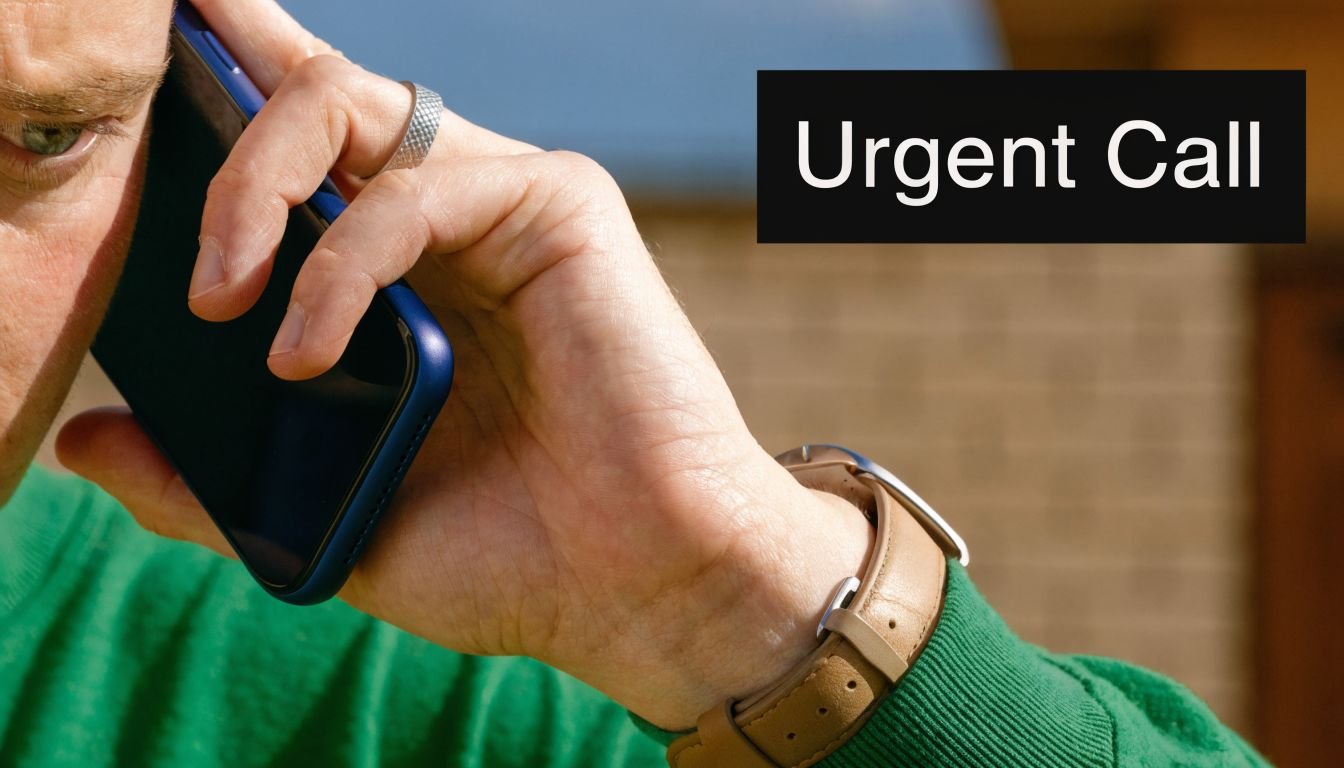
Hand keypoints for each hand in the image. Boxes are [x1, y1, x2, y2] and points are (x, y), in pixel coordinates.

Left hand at [57, 0, 872, 728]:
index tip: (158, 58)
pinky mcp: (559, 207)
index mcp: (402, 279)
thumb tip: (83, 442)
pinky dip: (340, 262)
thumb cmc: (510, 556)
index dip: (230, 95)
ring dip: (254, 184)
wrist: (635, 587)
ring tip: (221, 299)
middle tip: (190, 258)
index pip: (303, 154)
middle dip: (220, 117)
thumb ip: (207, 481)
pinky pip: (416, 190)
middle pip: (312, 98)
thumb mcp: (325, 519)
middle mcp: (448, 223)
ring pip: (347, 106)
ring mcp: (503, 206)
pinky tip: (303, 347)